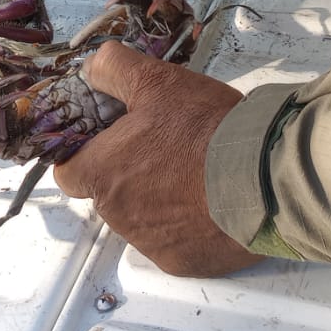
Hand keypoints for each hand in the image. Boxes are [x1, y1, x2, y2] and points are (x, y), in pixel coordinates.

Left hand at [52, 41, 261, 276]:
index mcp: (103, 172)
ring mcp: (149, 243)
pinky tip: (209, 201)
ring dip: (158, 199)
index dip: (84, 154)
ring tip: (195, 173)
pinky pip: (172, 243)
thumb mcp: (157, 81)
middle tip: (166, 147)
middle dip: (129, 173)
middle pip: (109, 194)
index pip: (68, 172)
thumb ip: (114, 69)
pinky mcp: (181, 261)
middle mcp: (118, 215)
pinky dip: (185, 226)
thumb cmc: (206, 130)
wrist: (262, 176)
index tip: (108, 142)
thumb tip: (92, 68)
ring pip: (140, 219)